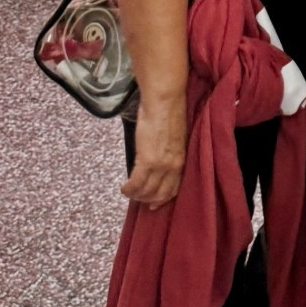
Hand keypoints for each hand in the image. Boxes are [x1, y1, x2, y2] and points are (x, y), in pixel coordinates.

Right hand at [123, 91, 186, 208]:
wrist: (165, 102)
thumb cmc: (168, 114)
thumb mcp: (174, 139)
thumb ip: (169, 153)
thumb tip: (157, 161)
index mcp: (181, 160)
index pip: (174, 188)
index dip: (163, 199)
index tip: (154, 204)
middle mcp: (173, 167)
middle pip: (160, 194)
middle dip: (148, 200)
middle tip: (138, 200)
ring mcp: (161, 165)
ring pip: (147, 191)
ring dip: (135, 195)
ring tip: (128, 192)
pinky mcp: (147, 160)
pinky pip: (136, 183)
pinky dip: (128, 189)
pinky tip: (123, 188)